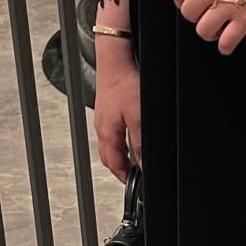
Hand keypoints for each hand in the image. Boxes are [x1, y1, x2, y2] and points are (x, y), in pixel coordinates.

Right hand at [93, 28, 140, 183]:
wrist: (116, 60)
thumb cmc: (125, 84)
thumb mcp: (139, 118)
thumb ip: (141, 143)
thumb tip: (144, 164)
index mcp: (108, 133)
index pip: (114, 164)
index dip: (124, 177)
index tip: (134, 185)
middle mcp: (102, 127)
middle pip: (108, 157)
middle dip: (120, 169)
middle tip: (133, 177)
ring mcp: (102, 118)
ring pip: (109, 145)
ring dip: (119, 156)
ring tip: (133, 162)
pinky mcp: (106, 108)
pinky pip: (111, 132)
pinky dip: (119, 142)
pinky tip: (129, 138)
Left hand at [171, 0, 245, 55]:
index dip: (183, 2)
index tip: (192, 5)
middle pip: (188, 13)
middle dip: (197, 17)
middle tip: (208, 15)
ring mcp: (228, 2)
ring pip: (203, 31)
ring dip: (210, 33)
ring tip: (219, 29)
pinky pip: (226, 42)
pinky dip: (225, 47)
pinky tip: (228, 43)